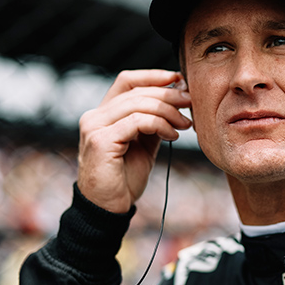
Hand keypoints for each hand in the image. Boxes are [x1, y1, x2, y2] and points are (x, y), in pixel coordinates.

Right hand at [76, 69, 191, 212]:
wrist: (109, 208)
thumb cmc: (124, 178)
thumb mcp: (143, 144)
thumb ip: (153, 122)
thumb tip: (177, 100)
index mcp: (103, 113)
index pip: (127, 81)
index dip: (153, 76)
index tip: (178, 79)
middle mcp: (94, 116)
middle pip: (137, 92)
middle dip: (168, 95)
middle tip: (190, 103)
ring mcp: (95, 127)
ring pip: (138, 104)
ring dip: (168, 112)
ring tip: (184, 124)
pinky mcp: (101, 141)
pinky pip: (137, 121)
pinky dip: (159, 125)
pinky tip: (172, 135)